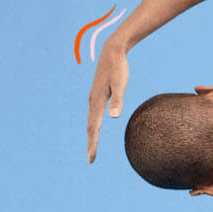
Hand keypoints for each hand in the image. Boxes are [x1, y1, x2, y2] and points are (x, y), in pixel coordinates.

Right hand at [86, 45, 129, 163]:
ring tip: (93, 148)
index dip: (93, 144)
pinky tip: (96, 128)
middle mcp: (92, 101)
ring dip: (92, 135)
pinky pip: (94, 114)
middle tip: (91, 159)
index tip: (91, 158)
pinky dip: (94, 125)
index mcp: (97, 101)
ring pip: (92, 120)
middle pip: (91, 127)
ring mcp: (94, 98)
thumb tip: (114, 117)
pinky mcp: (97, 94)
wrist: (112, 52)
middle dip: (91, 143)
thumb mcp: (121, 84)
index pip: (94, 128)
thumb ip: (118, 100)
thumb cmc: (119, 68)